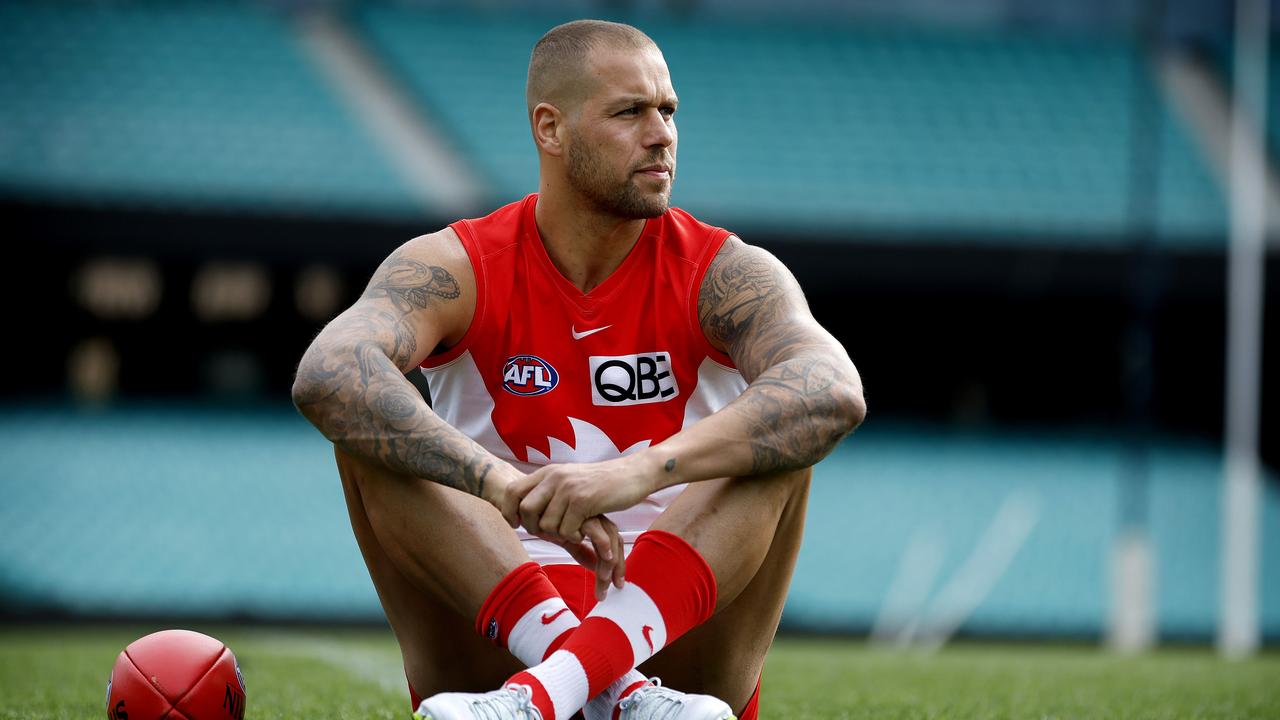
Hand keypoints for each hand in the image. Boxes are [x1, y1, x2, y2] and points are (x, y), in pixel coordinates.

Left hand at [505, 455, 656, 544]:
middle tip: (551, 533)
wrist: (632, 474)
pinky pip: (566, 531)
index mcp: (548, 472)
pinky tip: (586, 529)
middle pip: (526, 511)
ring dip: (559, 535)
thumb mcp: (569, 480)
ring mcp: (569, 488)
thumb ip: (548, 491)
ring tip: (574, 529)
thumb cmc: (601, 483)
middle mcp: (555, 477)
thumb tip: (522, 511)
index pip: (512, 491)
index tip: (517, 524)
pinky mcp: (584, 501)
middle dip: (534, 528)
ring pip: (547, 525)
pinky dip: (575, 537)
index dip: (508, 511)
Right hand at [535, 515, 625, 600]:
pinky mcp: (578, 511)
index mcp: (594, 522)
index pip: (613, 542)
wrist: (524, 502)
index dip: (618, 563)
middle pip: (615, 540)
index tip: (617, 583)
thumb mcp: (564, 539)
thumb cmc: (543, 518)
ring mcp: (587, 513)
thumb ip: (579, 550)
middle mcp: (594, 516)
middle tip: (615, 586)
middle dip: (618, 565)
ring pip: (608, 537)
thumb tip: (595, 566)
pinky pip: (594, 530)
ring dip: (609, 561)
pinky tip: (595, 561)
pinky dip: (600, 544)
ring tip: (604, 579)